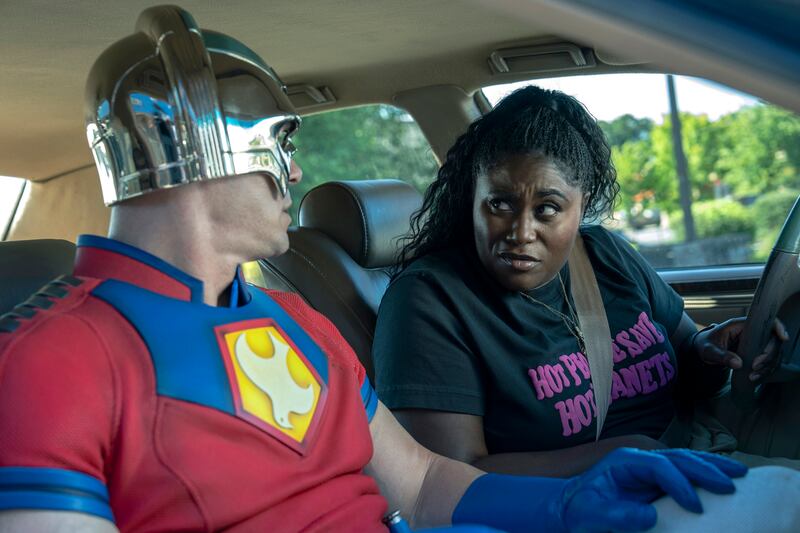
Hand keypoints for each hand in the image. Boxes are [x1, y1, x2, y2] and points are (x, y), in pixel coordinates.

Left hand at [561, 448, 746, 531]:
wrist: (572, 509)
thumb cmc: (579, 511)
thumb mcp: (590, 515)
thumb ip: (615, 515)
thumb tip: (650, 516)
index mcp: (623, 462)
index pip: (658, 465)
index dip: (679, 483)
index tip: (695, 506)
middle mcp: (639, 460)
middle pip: (677, 457)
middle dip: (706, 469)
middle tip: (732, 485)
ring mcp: (650, 469)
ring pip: (686, 461)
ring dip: (713, 467)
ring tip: (740, 475)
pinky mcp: (657, 481)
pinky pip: (686, 474)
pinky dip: (706, 475)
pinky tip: (725, 480)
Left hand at [693, 317, 787, 379]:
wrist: (703, 349)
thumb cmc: (706, 344)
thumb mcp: (709, 350)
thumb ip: (722, 356)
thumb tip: (737, 363)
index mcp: (740, 325)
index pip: (765, 321)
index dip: (777, 327)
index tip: (783, 338)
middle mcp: (751, 333)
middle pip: (773, 340)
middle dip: (769, 355)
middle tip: (756, 366)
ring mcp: (755, 343)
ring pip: (772, 353)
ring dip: (767, 365)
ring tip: (753, 375)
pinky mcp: (755, 354)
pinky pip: (767, 362)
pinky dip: (764, 370)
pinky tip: (754, 377)